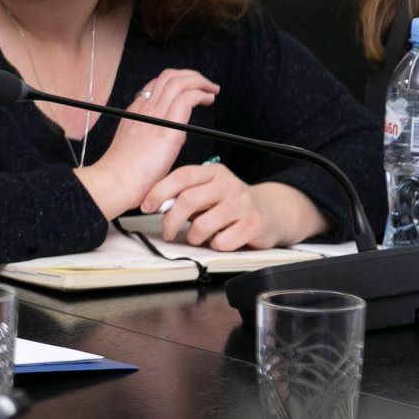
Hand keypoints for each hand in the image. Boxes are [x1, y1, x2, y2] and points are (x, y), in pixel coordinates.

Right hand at [74, 68, 219, 218]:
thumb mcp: (132, 148)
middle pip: (168, 77)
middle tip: (206, 85)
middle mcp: (144, 109)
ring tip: (211, 90)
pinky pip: (186, 99)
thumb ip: (148, 138)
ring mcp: (155, 116)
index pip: (157, 85)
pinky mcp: (168, 129)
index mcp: (136, 113)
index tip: (191, 90)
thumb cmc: (123, 174)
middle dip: (191, 76)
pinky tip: (208, 100)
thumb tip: (168, 139)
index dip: (177, 82)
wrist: (114, 182)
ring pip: (178, 82)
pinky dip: (201, 94)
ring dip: (199, 82)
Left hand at [141, 166, 329, 249]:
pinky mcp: (253, 224)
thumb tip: (154, 204)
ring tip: (197, 237)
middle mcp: (228, 184)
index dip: (159, 192)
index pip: (181, 176)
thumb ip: (184, 195)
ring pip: (202, 225)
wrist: (272, 213)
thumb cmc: (229, 204)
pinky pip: (221, 242)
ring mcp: (242, 204)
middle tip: (168, 233)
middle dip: (171, 221)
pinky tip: (220, 239)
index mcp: (213, 172)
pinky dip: (215, 245)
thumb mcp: (207, 192)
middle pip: (188, 201)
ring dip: (193, 237)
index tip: (146, 206)